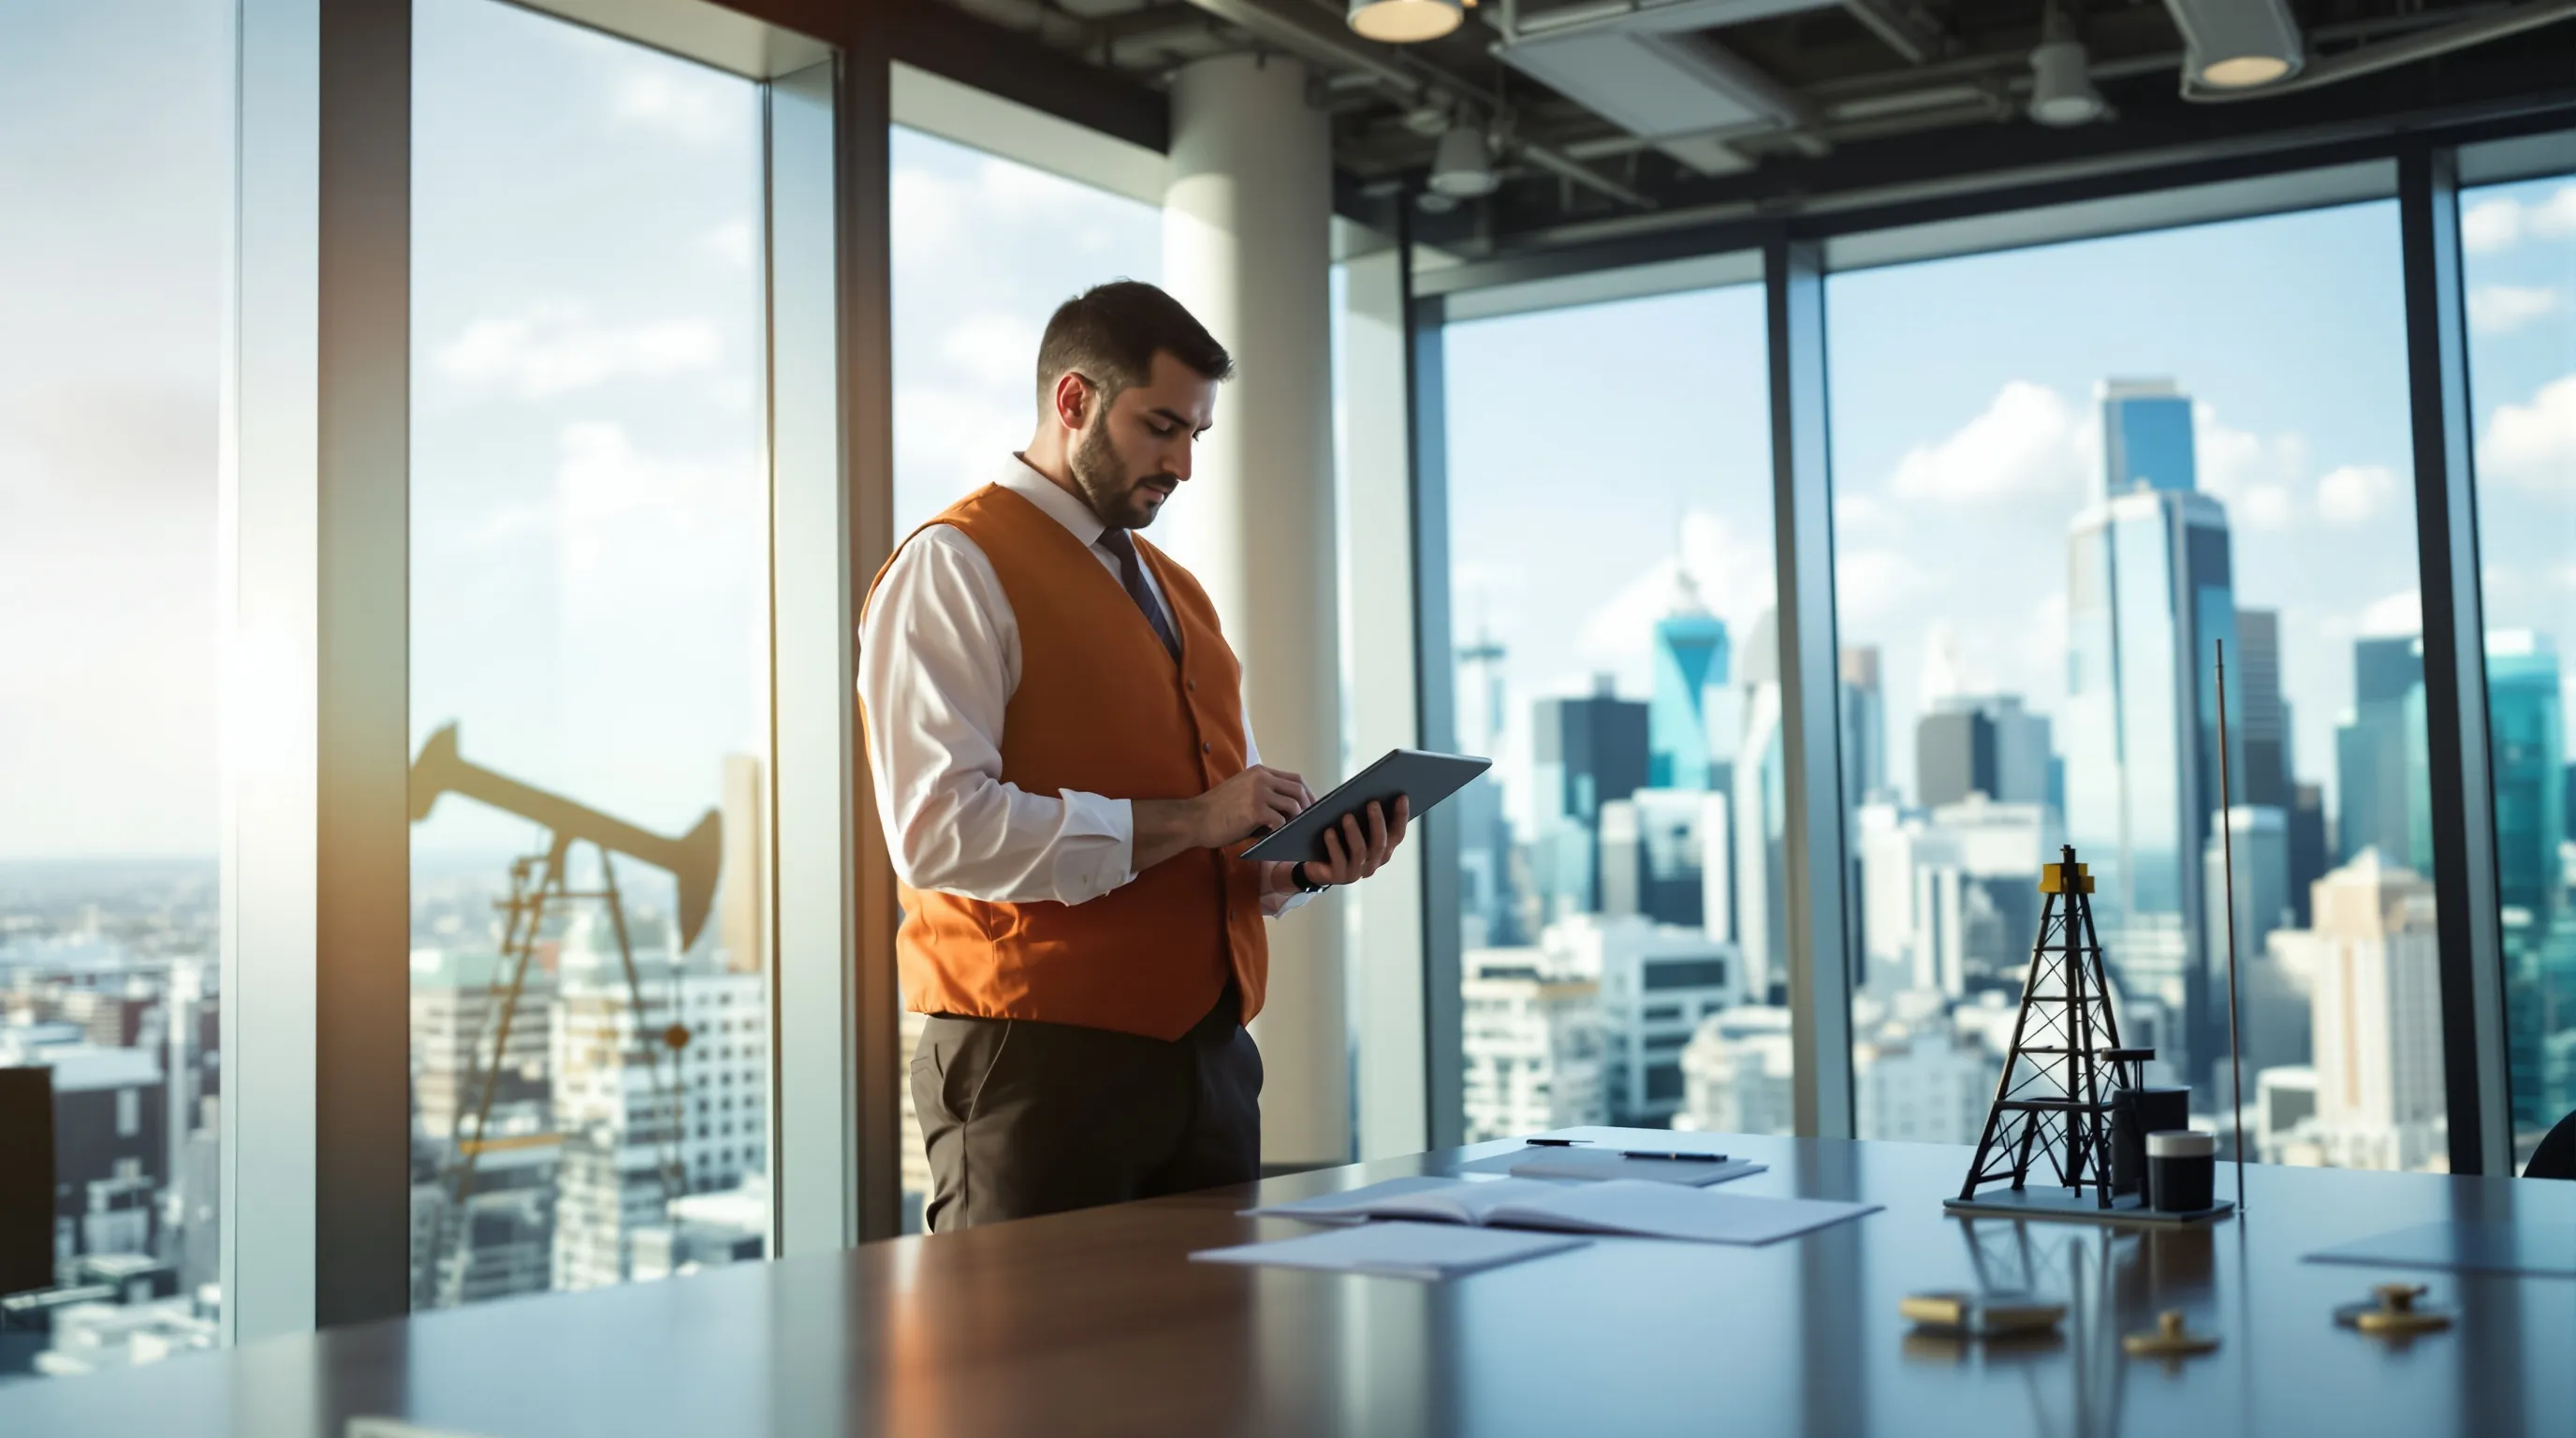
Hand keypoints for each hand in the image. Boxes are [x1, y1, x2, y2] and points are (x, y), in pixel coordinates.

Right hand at [1194, 764, 1313, 847]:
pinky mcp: (1255, 810)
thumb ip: (1264, 795)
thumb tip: (1288, 812)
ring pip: (1292, 805)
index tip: (1312, 807)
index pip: (1294, 778)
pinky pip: (1280, 821)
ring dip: (1296, 820)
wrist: (1194, 819)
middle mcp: (1261, 778)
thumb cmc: (1216, 811)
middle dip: (1308, 806)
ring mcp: (1259, 792)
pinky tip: (1277, 837)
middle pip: (1298, 789)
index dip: (1307, 793)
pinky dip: (1282, 830)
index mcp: (1259, 772)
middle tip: (1309, 822)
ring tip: (1292, 831)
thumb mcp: (1242, 792)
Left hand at [1305, 796, 1408, 884]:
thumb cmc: (1337, 837)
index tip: (1401, 796)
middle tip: (1372, 802)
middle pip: (1380, 842)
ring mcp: (1356, 871)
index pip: (1397, 834)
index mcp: (1382, 849)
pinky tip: (1328, 831)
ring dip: (1354, 832)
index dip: (1401, 816)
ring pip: (1360, 851)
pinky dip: (1334, 845)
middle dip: (1377, 821)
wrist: (1313, 863)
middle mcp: (1373, 862)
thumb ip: (1362, 811)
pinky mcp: (1338, 876)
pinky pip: (1338, 860)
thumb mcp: (1352, 823)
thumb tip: (1370, 787)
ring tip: (1347, 816)